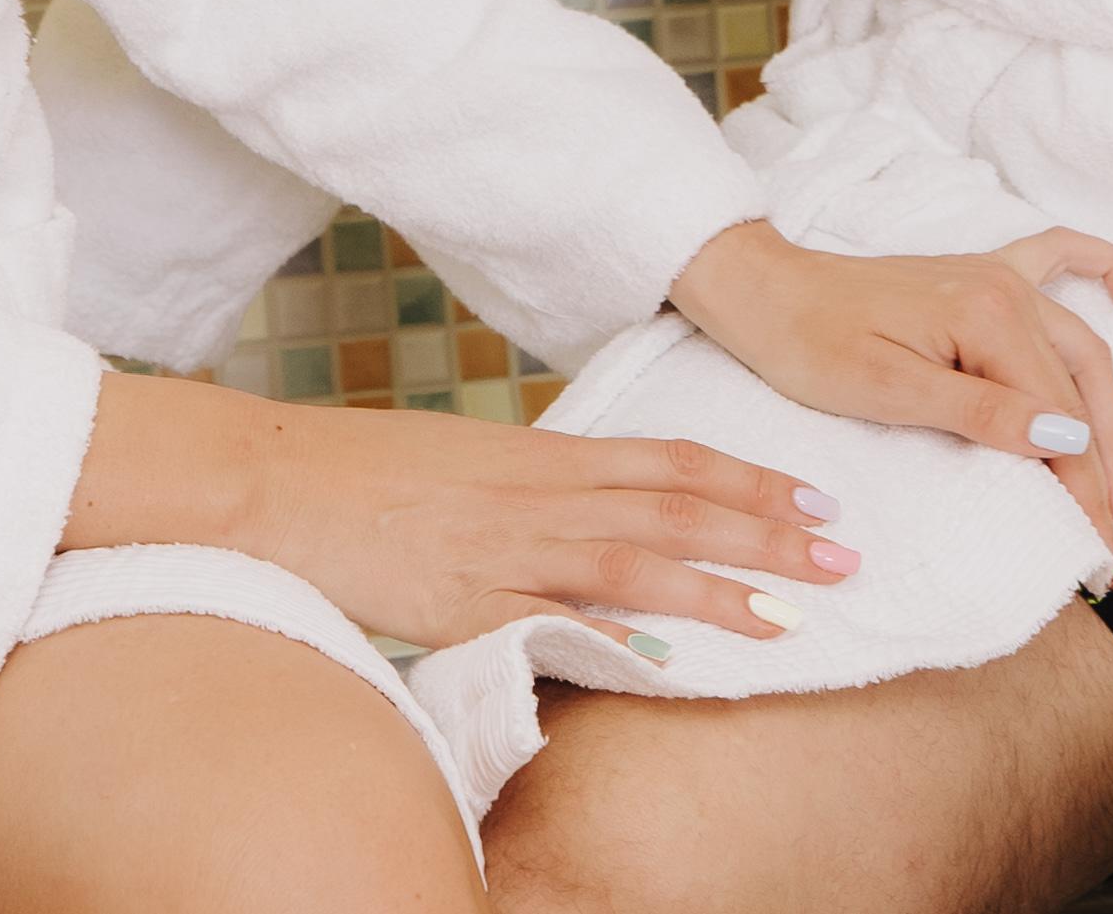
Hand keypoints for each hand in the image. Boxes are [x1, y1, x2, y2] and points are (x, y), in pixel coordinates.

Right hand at [75, 374, 856, 652]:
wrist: (267, 480)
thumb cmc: (358, 476)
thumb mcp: (462, 466)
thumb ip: (530, 490)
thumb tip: (589, 515)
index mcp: (539, 453)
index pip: (670, 461)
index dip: (750, 478)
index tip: (815, 495)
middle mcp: (536, 491)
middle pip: (675, 507)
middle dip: (767, 531)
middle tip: (845, 552)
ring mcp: (502, 545)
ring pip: (635, 560)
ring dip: (721, 587)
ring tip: (790, 615)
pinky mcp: (462, 599)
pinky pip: (552, 617)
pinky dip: (615, 635)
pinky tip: (669, 659)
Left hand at [663, 219, 1112, 545]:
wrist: (765, 291)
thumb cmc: (810, 345)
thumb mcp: (888, 392)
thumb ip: (982, 413)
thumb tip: (1066, 436)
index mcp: (989, 315)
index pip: (1059, 418)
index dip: (1084, 491)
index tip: (1101, 554)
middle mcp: (1009, 287)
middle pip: (1083, 389)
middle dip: (1106, 469)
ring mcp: (1001, 275)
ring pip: (1083, 347)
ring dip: (1110, 414)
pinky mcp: (984, 275)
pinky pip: (1065, 258)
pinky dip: (1107, 273)